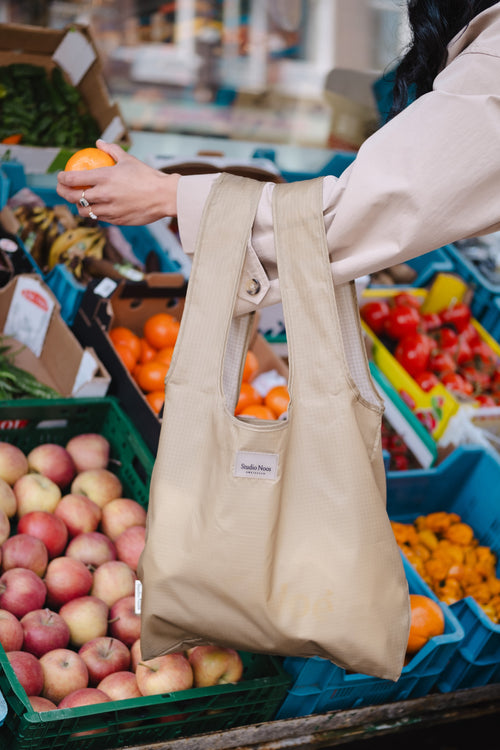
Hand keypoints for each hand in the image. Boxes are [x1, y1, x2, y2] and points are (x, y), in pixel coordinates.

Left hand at [56, 139, 179, 224]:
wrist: (164, 196)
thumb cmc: (147, 176)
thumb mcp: (128, 159)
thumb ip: (111, 150)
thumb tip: (98, 143)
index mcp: (104, 177)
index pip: (73, 179)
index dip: (62, 178)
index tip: (60, 176)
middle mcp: (103, 195)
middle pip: (73, 197)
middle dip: (63, 193)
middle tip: (62, 189)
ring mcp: (109, 209)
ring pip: (84, 211)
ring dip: (78, 206)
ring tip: (79, 202)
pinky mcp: (117, 220)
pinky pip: (99, 217)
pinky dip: (95, 212)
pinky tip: (96, 208)